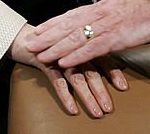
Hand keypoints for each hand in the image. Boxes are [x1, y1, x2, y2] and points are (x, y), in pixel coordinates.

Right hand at [10, 24, 126, 117]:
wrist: (26, 37)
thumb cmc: (52, 43)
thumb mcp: (74, 46)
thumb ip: (89, 52)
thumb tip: (107, 65)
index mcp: (84, 43)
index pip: (103, 58)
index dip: (113, 72)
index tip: (123, 87)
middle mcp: (74, 50)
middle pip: (92, 71)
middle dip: (102, 91)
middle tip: (109, 107)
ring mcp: (60, 57)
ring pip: (78, 78)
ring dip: (88, 97)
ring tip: (97, 112)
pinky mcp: (46, 63)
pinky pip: (58, 82)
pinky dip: (66, 96)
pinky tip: (72, 109)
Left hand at [26, 0, 149, 68]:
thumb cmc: (147, 5)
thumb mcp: (121, 8)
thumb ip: (108, 15)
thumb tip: (99, 23)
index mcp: (100, 7)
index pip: (71, 15)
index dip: (53, 23)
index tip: (38, 30)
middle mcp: (99, 14)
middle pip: (67, 26)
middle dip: (47, 36)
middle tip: (30, 43)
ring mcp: (106, 25)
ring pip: (75, 38)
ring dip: (55, 48)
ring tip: (40, 55)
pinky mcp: (116, 37)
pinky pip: (92, 48)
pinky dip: (76, 56)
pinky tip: (64, 62)